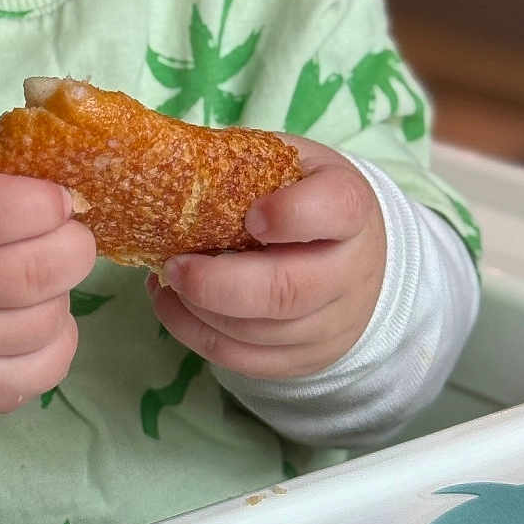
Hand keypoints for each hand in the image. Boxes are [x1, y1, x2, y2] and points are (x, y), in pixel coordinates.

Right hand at [0, 163, 97, 446]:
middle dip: (73, 246)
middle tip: (71, 236)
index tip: (58, 199)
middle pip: (30, 272)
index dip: (38, 201)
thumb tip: (66, 178)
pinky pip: (49, 366)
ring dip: (63, 292)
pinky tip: (37, 319)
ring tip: (43, 279)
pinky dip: (60, 336)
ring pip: (46, 319)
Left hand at [147, 139, 385, 379]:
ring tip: (165, 281)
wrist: (357, 252)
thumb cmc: (304, 196)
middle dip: (218, 284)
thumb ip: (241, 163)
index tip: (251, 215)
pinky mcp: (307, 358)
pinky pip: (248, 361)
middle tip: (175, 265)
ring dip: (200, 311)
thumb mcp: (286, 163)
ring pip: (261, 333)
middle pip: (288, 291)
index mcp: (350, 206)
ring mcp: (333, 323)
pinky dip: (199, 336)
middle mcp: (350, 270)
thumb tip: (166, 162)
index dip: (292, 214)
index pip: (336, 209)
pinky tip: (175, 306)